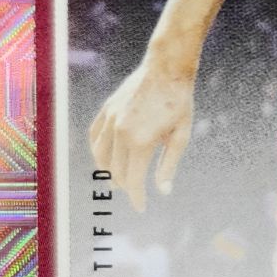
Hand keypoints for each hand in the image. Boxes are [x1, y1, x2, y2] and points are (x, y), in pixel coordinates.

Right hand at [89, 60, 194, 211]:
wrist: (167, 68)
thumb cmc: (179, 102)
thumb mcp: (181, 136)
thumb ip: (169, 165)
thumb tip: (163, 191)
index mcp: (140, 142)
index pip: (133, 180)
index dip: (137, 198)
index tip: (141, 207)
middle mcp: (121, 133)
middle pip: (116, 171)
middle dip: (125, 186)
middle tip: (134, 193)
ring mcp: (111, 120)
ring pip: (101, 156)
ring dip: (108, 171)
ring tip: (118, 179)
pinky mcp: (107, 109)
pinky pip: (95, 136)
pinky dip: (97, 150)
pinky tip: (104, 156)